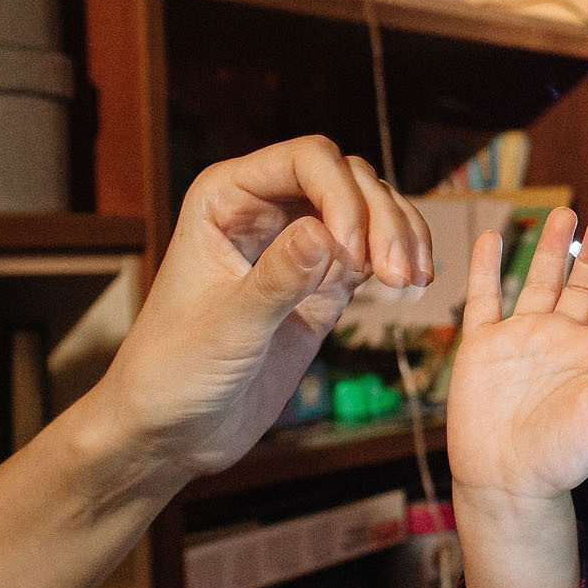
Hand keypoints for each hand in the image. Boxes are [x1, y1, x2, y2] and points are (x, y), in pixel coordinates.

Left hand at [94, 139, 431, 484]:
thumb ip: (276, 280)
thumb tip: (326, 234)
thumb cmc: (174, 372)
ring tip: (412, 284)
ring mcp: (298, 244)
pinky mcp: (323, 283)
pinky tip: (412, 287)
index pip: (305, 160)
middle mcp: (265, 209)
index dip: (342, 196)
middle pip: (349, 178)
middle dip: (382, 219)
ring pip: (370, 209)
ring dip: (401, 237)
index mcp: (227, 198)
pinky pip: (374, 251)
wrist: (175, 428)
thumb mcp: (226, 328)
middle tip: (399, 277)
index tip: (354, 254)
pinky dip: (401, 262)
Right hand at [446, 210, 587, 506]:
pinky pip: (485, 297)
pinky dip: (486, 267)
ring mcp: (524, 337)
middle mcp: (565, 339)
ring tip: (563, 213)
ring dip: (551, 248)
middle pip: (586, 285)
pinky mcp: (485, 343)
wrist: (506, 481)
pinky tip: (490, 237)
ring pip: (540, 280)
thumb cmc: (565, 457)